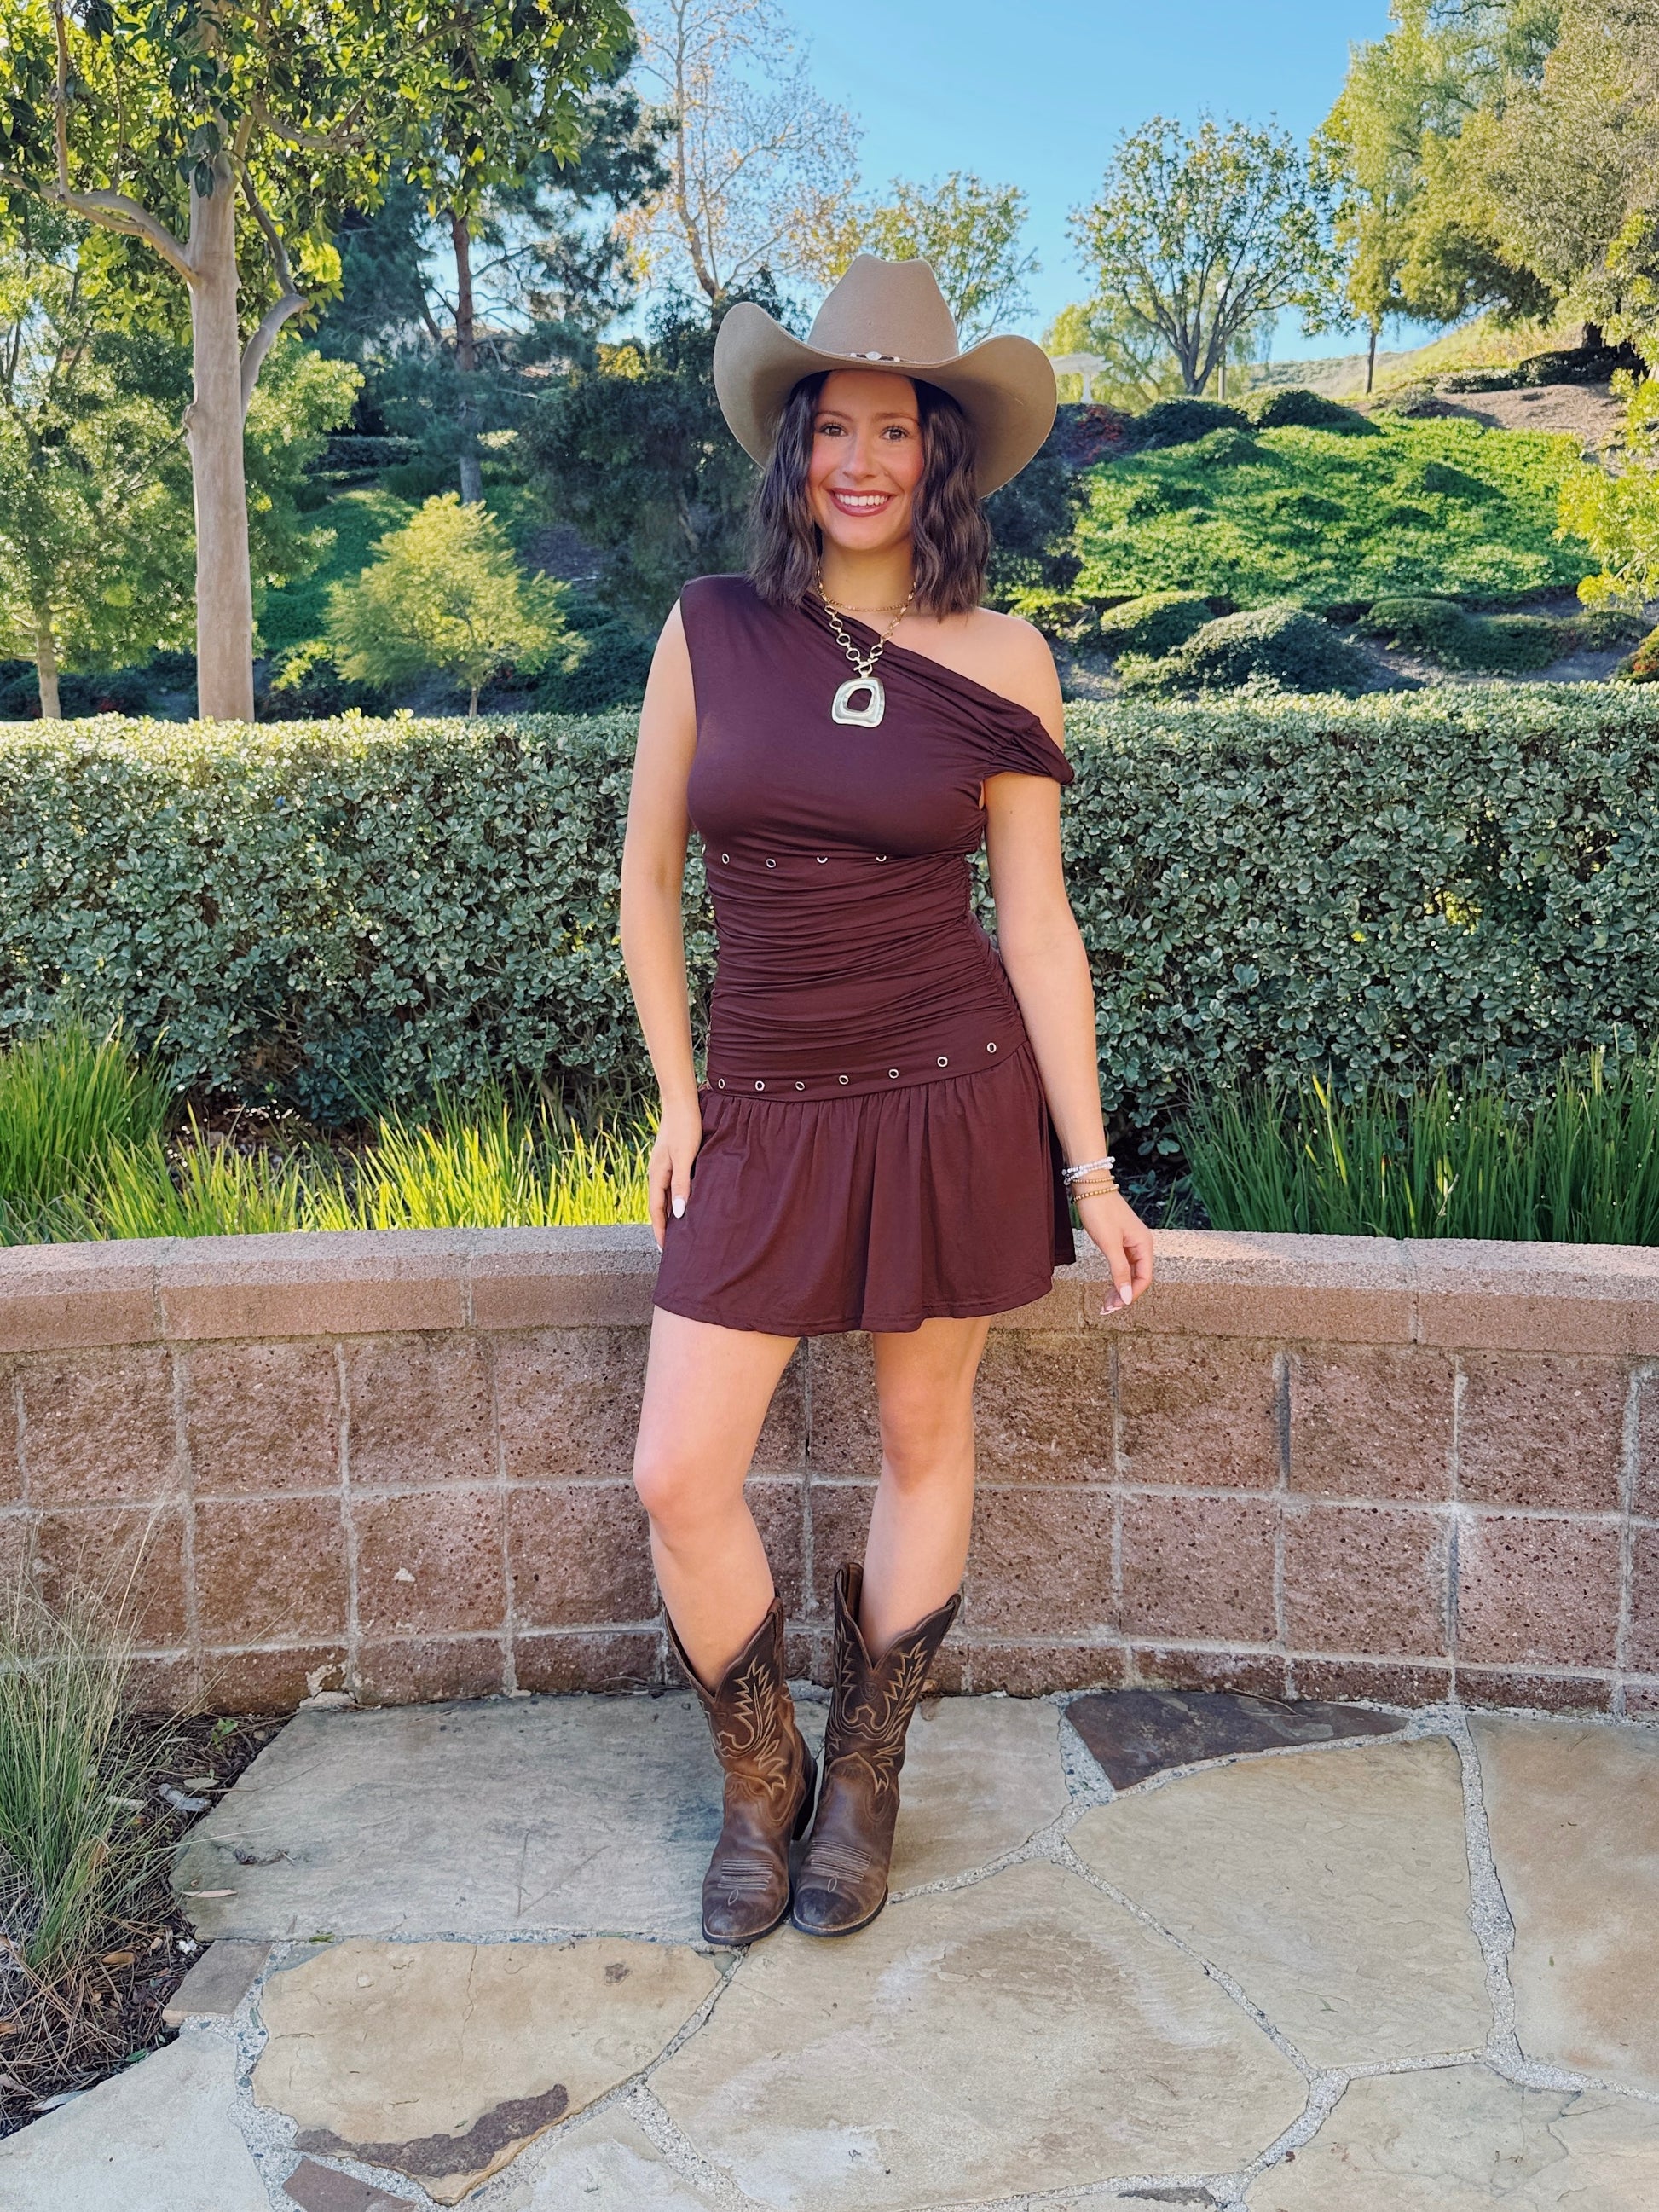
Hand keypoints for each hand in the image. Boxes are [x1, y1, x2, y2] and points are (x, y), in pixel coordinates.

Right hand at [648, 1098, 702, 1251]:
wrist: (682, 1103)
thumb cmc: (685, 1128)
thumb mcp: (684, 1158)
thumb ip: (681, 1185)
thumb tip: (678, 1214)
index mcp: (657, 1175)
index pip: (656, 1211)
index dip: (661, 1231)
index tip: (665, 1251)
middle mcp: (657, 1173)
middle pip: (659, 1207)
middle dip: (664, 1228)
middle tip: (673, 1248)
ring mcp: (664, 1167)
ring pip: (665, 1198)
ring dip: (671, 1215)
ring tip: (680, 1233)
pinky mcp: (672, 1161)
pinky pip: (672, 1187)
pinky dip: (676, 1201)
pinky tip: (686, 1205)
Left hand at [1075, 1190, 1153, 1313]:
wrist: (1090, 1186)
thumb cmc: (1100, 1211)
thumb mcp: (1109, 1243)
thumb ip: (1119, 1271)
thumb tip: (1127, 1297)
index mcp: (1144, 1244)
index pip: (1144, 1278)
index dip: (1131, 1294)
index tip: (1116, 1306)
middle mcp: (1142, 1244)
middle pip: (1138, 1278)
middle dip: (1124, 1295)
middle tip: (1107, 1309)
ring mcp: (1131, 1243)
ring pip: (1130, 1273)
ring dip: (1120, 1289)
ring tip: (1106, 1304)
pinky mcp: (1120, 1240)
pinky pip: (1123, 1265)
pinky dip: (1116, 1277)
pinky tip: (1109, 1287)